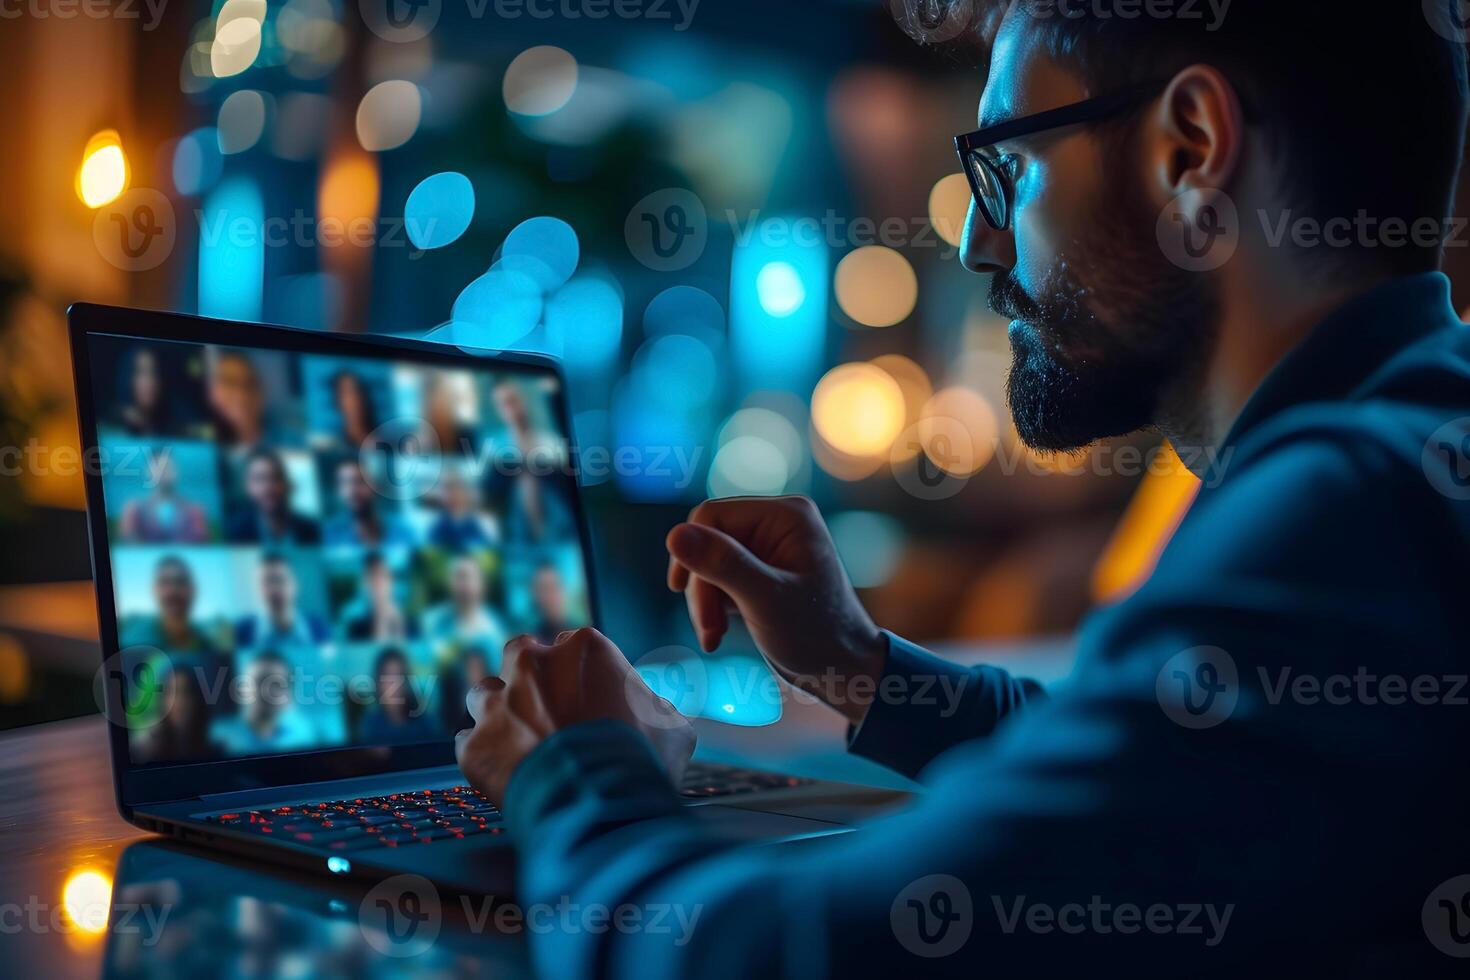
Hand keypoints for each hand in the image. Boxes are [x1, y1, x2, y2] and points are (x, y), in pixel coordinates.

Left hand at [455, 628, 695, 804]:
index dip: (580, 674)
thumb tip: (654, 712)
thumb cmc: (640, 761)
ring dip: (498, 713)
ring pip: (484, 694)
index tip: (587, 698)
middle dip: (528, 678)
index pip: (574, 646)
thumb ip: (654, 708)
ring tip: (519, 744)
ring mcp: (498, 704)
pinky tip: (507, 774)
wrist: (598, 806)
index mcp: (583, 649)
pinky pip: (469, 742)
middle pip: (520, 655)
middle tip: (546, 709)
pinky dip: (484, 755)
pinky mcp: (474, 745)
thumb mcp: (672, 727)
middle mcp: (533, 665)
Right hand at [666, 495, 886, 724]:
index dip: (693, 556)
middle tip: (709, 630)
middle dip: (701, 586)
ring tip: (714, 636)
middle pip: (706, 539)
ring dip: (703, 600)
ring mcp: (767, 545)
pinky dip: (712, 605)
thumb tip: (674, 535)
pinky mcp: (758, 569)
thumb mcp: (766, 600)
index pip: (712, 516)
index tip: (694, 602)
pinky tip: (719, 631)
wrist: (842, 670)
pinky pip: (716, 576)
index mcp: (787, 515)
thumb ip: (723, 565)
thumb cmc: (817, 635)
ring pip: (706, 560)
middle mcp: (776, 522)